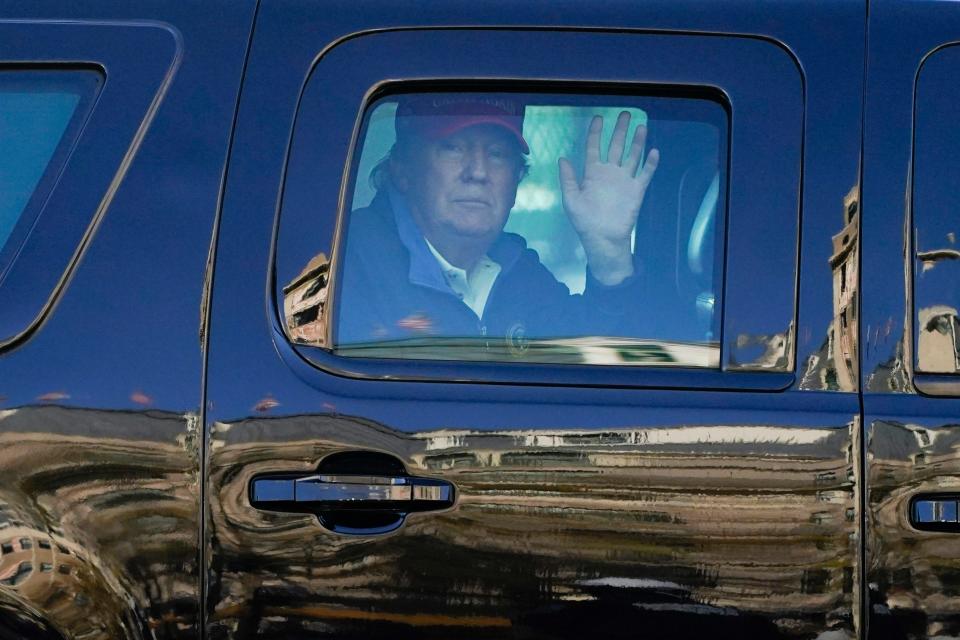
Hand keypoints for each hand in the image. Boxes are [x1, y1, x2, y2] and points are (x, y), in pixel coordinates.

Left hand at [559, 111, 659, 284]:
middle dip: (620, 130)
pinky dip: (650, 163)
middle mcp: (609, 172)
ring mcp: (624, 180)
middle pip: (615, 146)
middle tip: (625, 114)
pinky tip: (653, 151)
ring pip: (632, 156)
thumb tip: (563, 158)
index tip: (598, 118)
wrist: (603, 238)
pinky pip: (645, 174)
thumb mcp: (571, 199)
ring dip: (637, 141)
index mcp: (592, 173)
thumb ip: (568, 179)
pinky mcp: (636, 190)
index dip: (595, 133)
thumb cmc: (585, 221)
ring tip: (641, 126)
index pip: (594, 147)